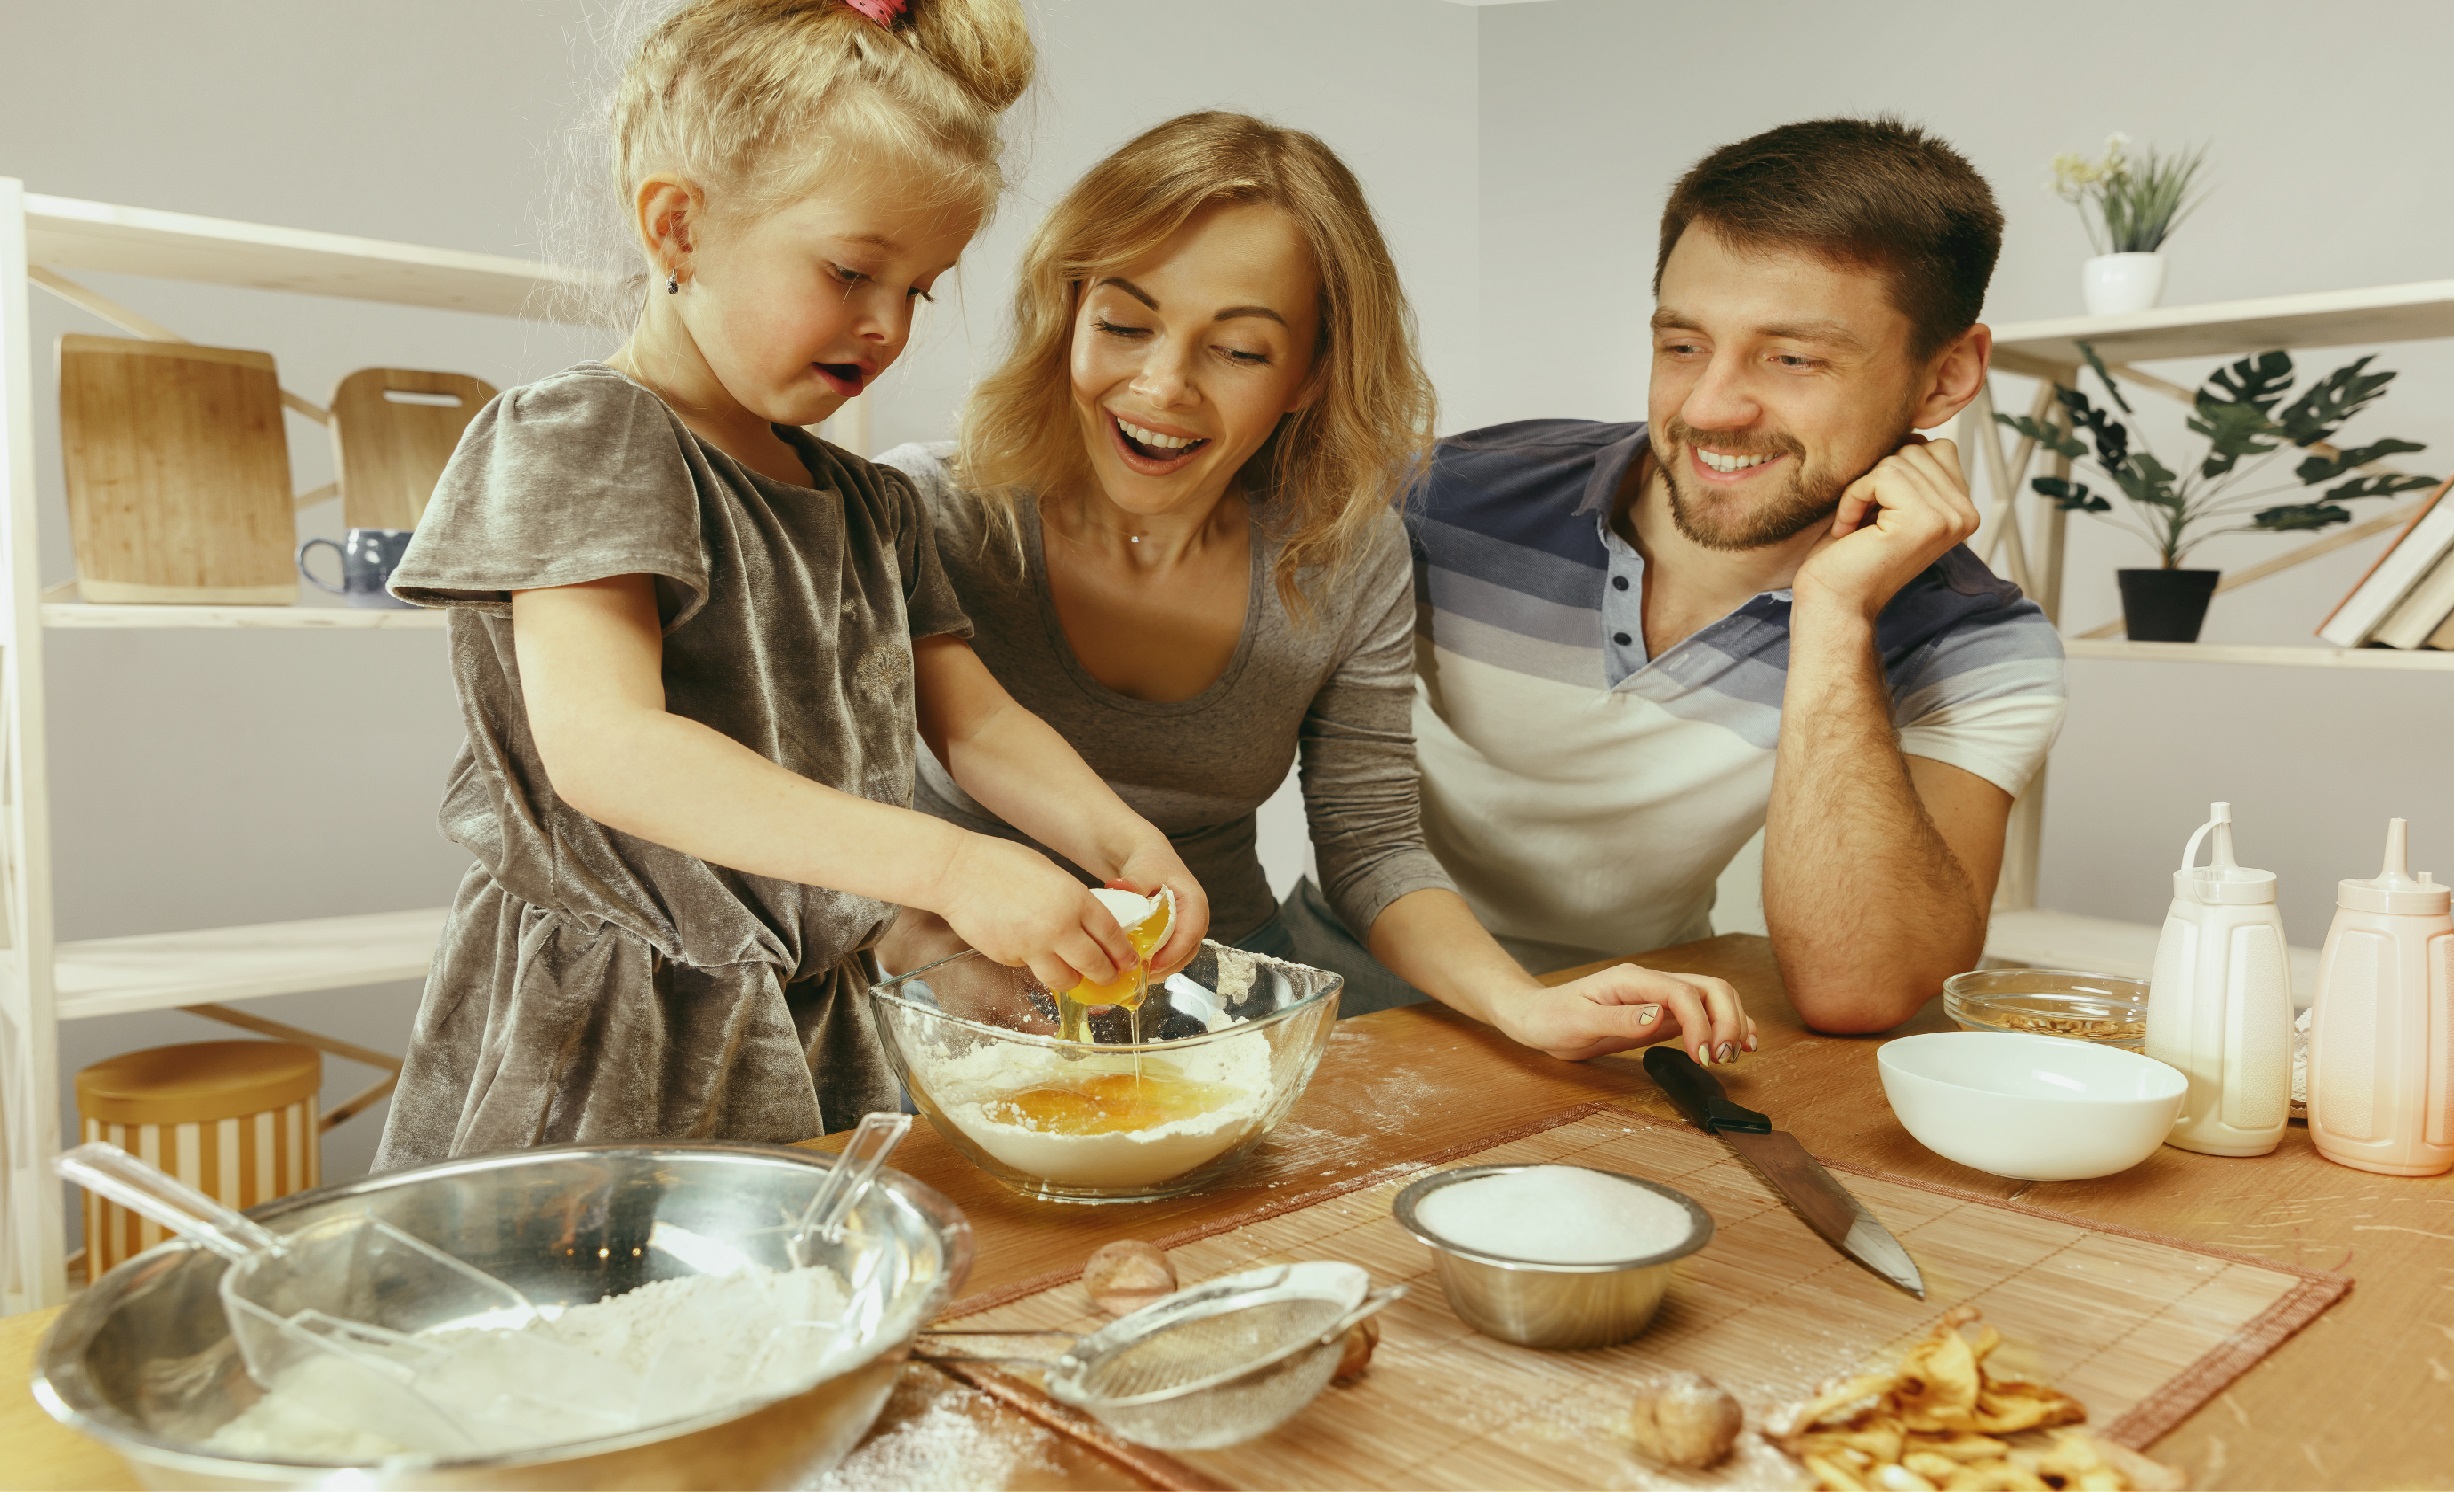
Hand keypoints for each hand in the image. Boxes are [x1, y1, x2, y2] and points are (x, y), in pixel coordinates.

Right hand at [932, 835, 1133, 992]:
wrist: (957, 872)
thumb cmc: (1003, 864)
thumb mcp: (1052, 875)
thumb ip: (1073, 901)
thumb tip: (1089, 926)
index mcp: (1075, 900)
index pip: (1111, 936)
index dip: (1123, 954)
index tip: (1129, 962)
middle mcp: (1059, 927)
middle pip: (1094, 965)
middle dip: (1106, 976)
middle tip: (1108, 977)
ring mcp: (1032, 947)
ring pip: (1064, 980)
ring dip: (1073, 980)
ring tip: (1073, 974)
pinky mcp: (1009, 958)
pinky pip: (1032, 969)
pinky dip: (1036, 965)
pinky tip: (1030, 950)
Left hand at [1109, 841, 1209, 976]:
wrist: (1148, 860)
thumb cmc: (1149, 864)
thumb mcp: (1142, 871)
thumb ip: (1134, 883)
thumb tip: (1120, 888)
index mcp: (1195, 902)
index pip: (1191, 932)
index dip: (1174, 952)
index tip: (1153, 964)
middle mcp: (1197, 918)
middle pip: (1188, 950)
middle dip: (1166, 965)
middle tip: (1141, 974)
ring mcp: (1188, 928)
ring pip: (1180, 956)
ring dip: (1162, 968)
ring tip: (1138, 975)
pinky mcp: (1177, 935)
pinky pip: (1171, 954)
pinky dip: (1157, 964)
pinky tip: (1138, 967)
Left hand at [1495, 963, 1755, 1063]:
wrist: (1539, 1019)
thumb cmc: (1553, 1018)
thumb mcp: (1578, 1023)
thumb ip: (1619, 1019)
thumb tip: (1657, 1016)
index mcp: (1632, 980)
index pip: (1683, 992)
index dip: (1701, 1022)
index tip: (1702, 1055)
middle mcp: (1651, 984)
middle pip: (1710, 987)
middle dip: (1727, 1020)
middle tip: (1724, 1057)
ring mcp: (1659, 998)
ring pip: (1712, 997)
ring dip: (1732, 1022)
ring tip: (1735, 1054)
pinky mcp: (1661, 1015)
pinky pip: (1701, 1014)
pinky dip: (1724, 1026)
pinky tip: (1736, 1044)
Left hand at [1792, 437, 1978, 622]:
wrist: (1832, 601)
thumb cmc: (1849, 552)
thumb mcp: (1887, 498)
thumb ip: (1911, 466)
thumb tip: (1915, 420)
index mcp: (1963, 507)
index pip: (1934, 445)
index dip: (1892, 469)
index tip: (1877, 510)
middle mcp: (1967, 513)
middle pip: (1917, 447)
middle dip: (1877, 477)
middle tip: (1864, 520)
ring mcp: (1950, 518)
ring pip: (1899, 458)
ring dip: (1864, 488)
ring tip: (1859, 526)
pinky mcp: (1924, 521)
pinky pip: (1882, 474)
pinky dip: (1855, 496)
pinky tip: (1851, 529)